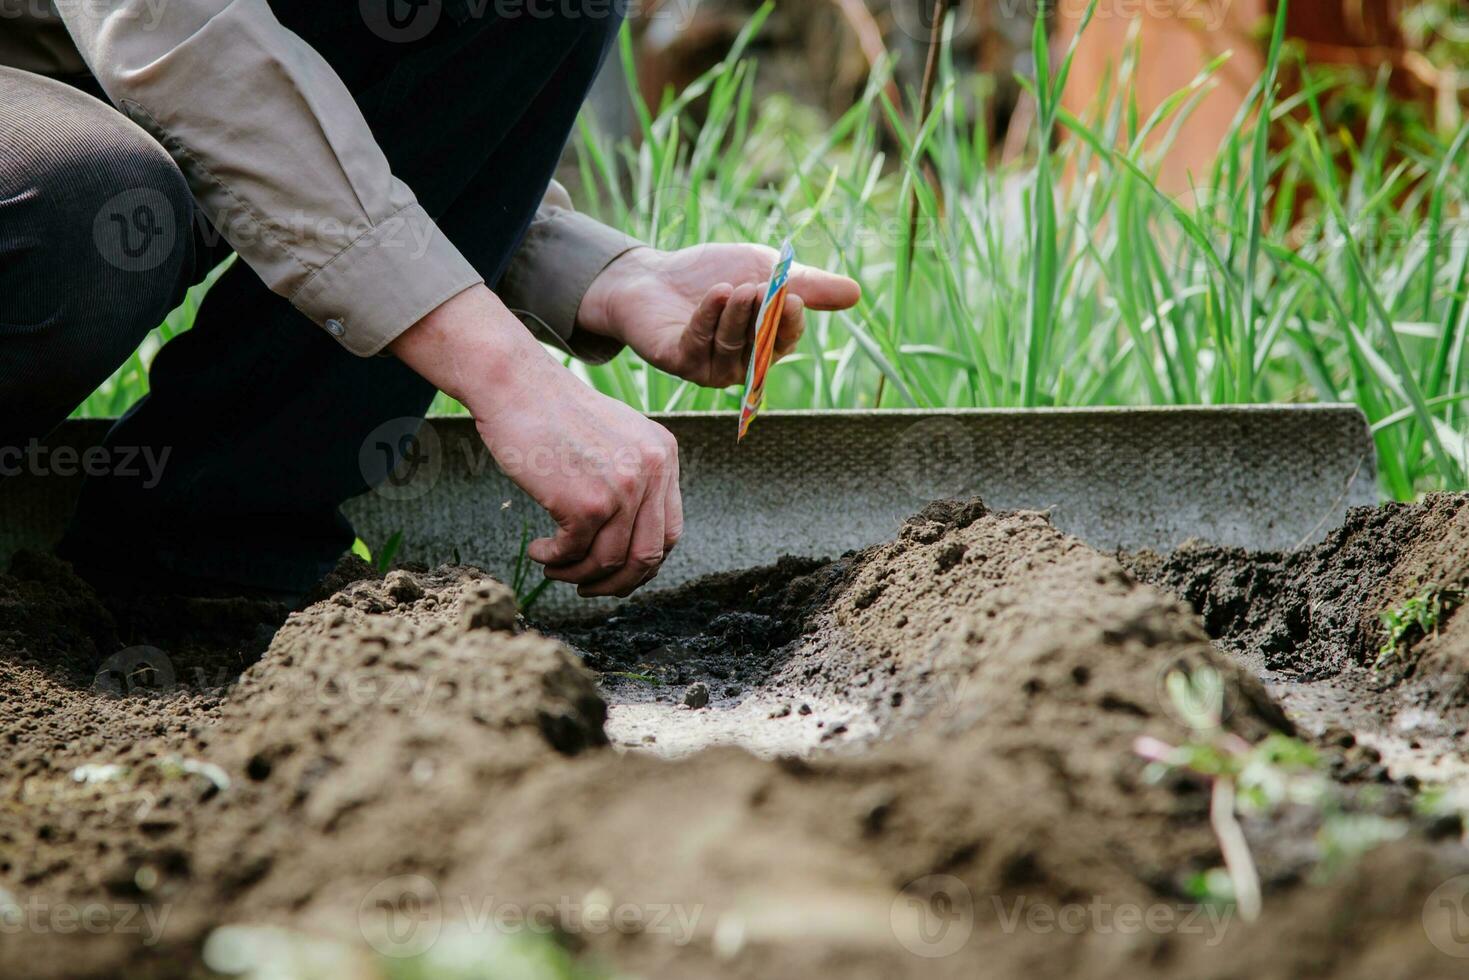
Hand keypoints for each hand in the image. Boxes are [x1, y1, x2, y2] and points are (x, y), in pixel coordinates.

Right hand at [391, 285, 680, 596]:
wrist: (515, 384)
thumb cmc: (553, 413)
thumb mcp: (615, 438)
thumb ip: (632, 479)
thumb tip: (629, 546)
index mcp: (664, 454)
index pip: (670, 532)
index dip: (643, 563)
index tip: (615, 572)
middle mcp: (653, 471)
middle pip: (647, 556)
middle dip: (615, 583)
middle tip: (586, 586)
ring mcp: (623, 488)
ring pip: (609, 562)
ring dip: (577, 574)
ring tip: (553, 564)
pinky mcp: (587, 502)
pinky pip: (575, 553)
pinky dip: (554, 559)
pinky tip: (538, 549)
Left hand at [577, 243, 860, 387]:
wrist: (650, 275)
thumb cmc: (709, 273)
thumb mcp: (762, 269)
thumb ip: (806, 284)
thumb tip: (855, 293)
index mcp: (764, 343)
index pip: (787, 340)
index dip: (792, 322)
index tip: (794, 296)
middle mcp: (740, 363)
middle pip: (762, 348)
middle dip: (765, 318)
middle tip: (764, 288)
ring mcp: (709, 368)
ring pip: (732, 348)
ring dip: (735, 316)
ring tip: (734, 287)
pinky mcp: (679, 363)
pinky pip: (700, 346)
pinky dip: (709, 319)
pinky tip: (715, 295)